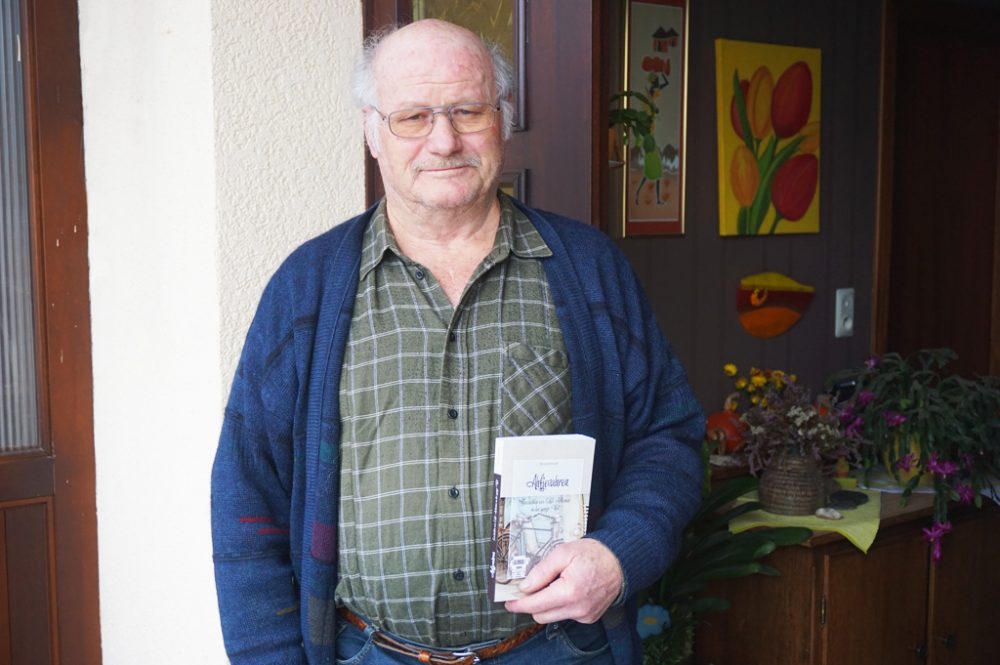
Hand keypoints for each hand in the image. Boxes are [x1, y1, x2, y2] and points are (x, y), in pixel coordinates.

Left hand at [503, 538, 622, 623]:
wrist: (619, 561)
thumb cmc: (592, 554)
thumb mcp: (563, 552)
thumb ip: (542, 570)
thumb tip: (525, 587)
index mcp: (569, 592)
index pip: (536, 605)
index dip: (519, 604)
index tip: (508, 602)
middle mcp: (577, 609)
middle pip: (541, 615)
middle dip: (532, 603)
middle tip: (529, 588)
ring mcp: (585, 615)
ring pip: (553, 617)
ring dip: (546, 605)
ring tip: (553, 584)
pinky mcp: (589, 617)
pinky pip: (566, 615)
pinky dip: (561, 605)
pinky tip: (567, 589)